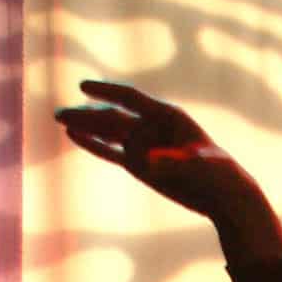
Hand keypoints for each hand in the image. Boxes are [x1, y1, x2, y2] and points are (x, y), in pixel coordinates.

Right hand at [54, 79, 258, 220]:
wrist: (222, 194)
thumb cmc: (217, 173)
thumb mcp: (200, 165)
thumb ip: (175, 159)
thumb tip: (148, 161)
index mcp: (167, 116)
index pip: (131, 99)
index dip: (107, 92)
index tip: (84, 86)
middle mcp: (151, 127)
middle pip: (113, 116)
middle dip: (87, 114)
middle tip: (61, 114)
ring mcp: (143, 145)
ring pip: (108, 131)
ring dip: (84, 125)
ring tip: (59, 118)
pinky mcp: (139, 164)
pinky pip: (110, 151)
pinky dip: (93, 144)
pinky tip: (73, 135)